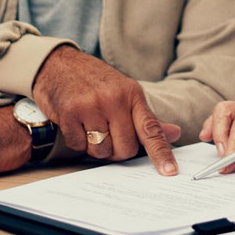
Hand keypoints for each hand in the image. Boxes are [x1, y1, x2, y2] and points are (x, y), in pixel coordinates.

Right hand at [33, 45, 180, 174]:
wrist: (59, 64)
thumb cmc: (95, 81)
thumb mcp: (125, 92)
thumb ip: (146, 118)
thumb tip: (175, 133)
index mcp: (132, 94)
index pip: (151, 129)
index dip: (161, 152)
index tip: (170, 171)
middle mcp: (114, 99)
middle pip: (125, 148)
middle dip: (118, 150)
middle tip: (109, 135)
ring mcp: (91, 106)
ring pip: (102, 151)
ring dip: (96, 147)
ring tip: (91, 126)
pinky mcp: (70, 113)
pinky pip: (79, 146)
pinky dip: (78, 141)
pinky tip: (76, 123)